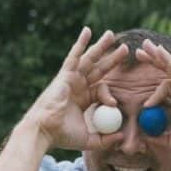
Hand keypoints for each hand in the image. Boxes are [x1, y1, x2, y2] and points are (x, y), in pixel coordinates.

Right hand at [24, 27, 129, 150]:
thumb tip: (122, 138)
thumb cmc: (63, 136)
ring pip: (89, 59)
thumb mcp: (90, 140)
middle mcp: (78, 87)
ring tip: (112, 35)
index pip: (101, 90)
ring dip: (100, 46)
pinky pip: (74, 56)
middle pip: (99, 69)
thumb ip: (106, 139)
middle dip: (112, 59)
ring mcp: (72, 79)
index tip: (114, 104)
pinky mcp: (65, 75)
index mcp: (83, 100)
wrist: (45, 131)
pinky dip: (80, 43)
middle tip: (125, 49)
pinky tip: (88, 31)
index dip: (110, 95)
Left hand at [136, 40, 170, 152]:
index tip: (140, 97)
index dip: (151, 85)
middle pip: (165, 71)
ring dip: (156, 55)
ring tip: (144, 46)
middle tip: (137, 52)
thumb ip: (158, 137)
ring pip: (169, 66)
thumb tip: (142, 138)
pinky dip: (167, 58)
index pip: (163, 87)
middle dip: (151, 61)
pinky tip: (158, 50)